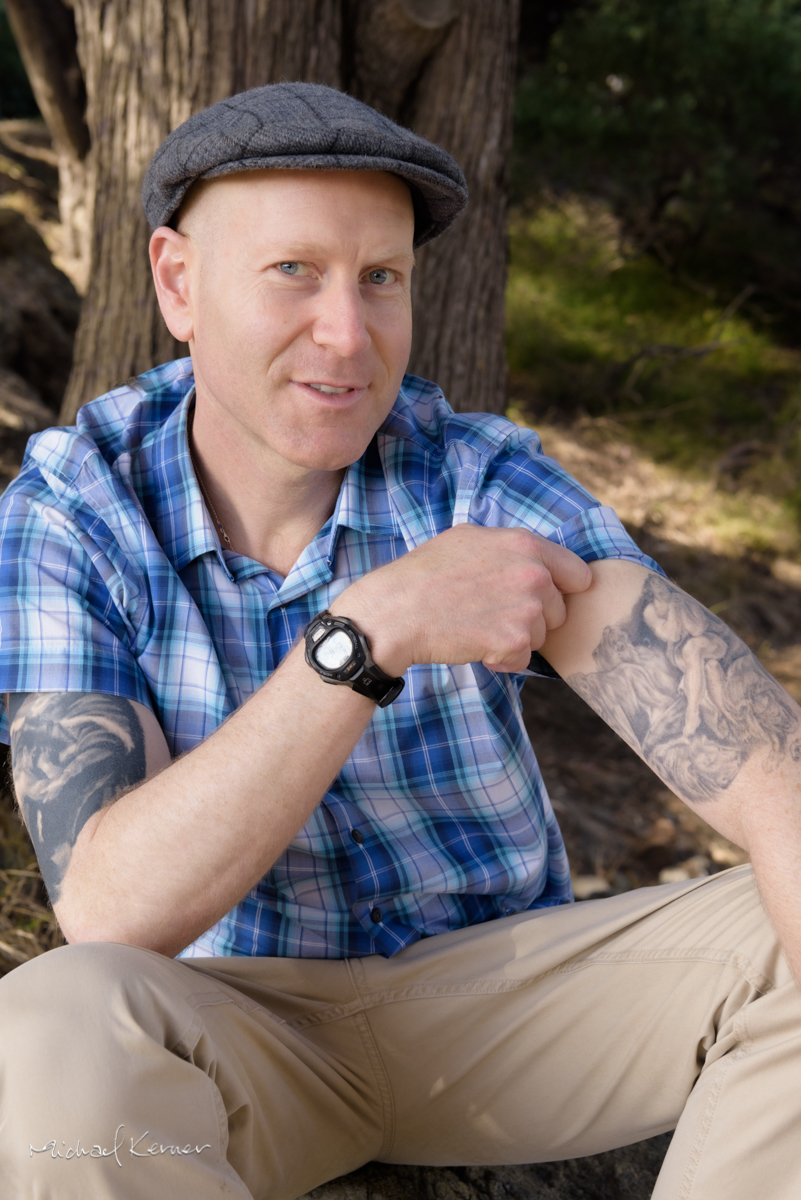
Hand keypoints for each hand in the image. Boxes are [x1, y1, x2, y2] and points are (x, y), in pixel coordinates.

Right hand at [333, 524, 591, 675]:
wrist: (396, 611)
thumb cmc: (424, 574)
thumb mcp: (468, 538)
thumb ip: (509, 547)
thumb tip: (535, 559)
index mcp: (525, 544)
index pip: (577, 573)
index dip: (563, 590)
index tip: (546, 600)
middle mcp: (533, 573)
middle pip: (559, 610)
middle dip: (533, 618)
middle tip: (494, 614)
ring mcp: (527, 608)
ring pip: (541, 636)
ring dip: (515, 639)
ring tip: (478, 626)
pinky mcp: (515, 640)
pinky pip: (523, 659)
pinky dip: (503, 659)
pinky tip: (475, 644)